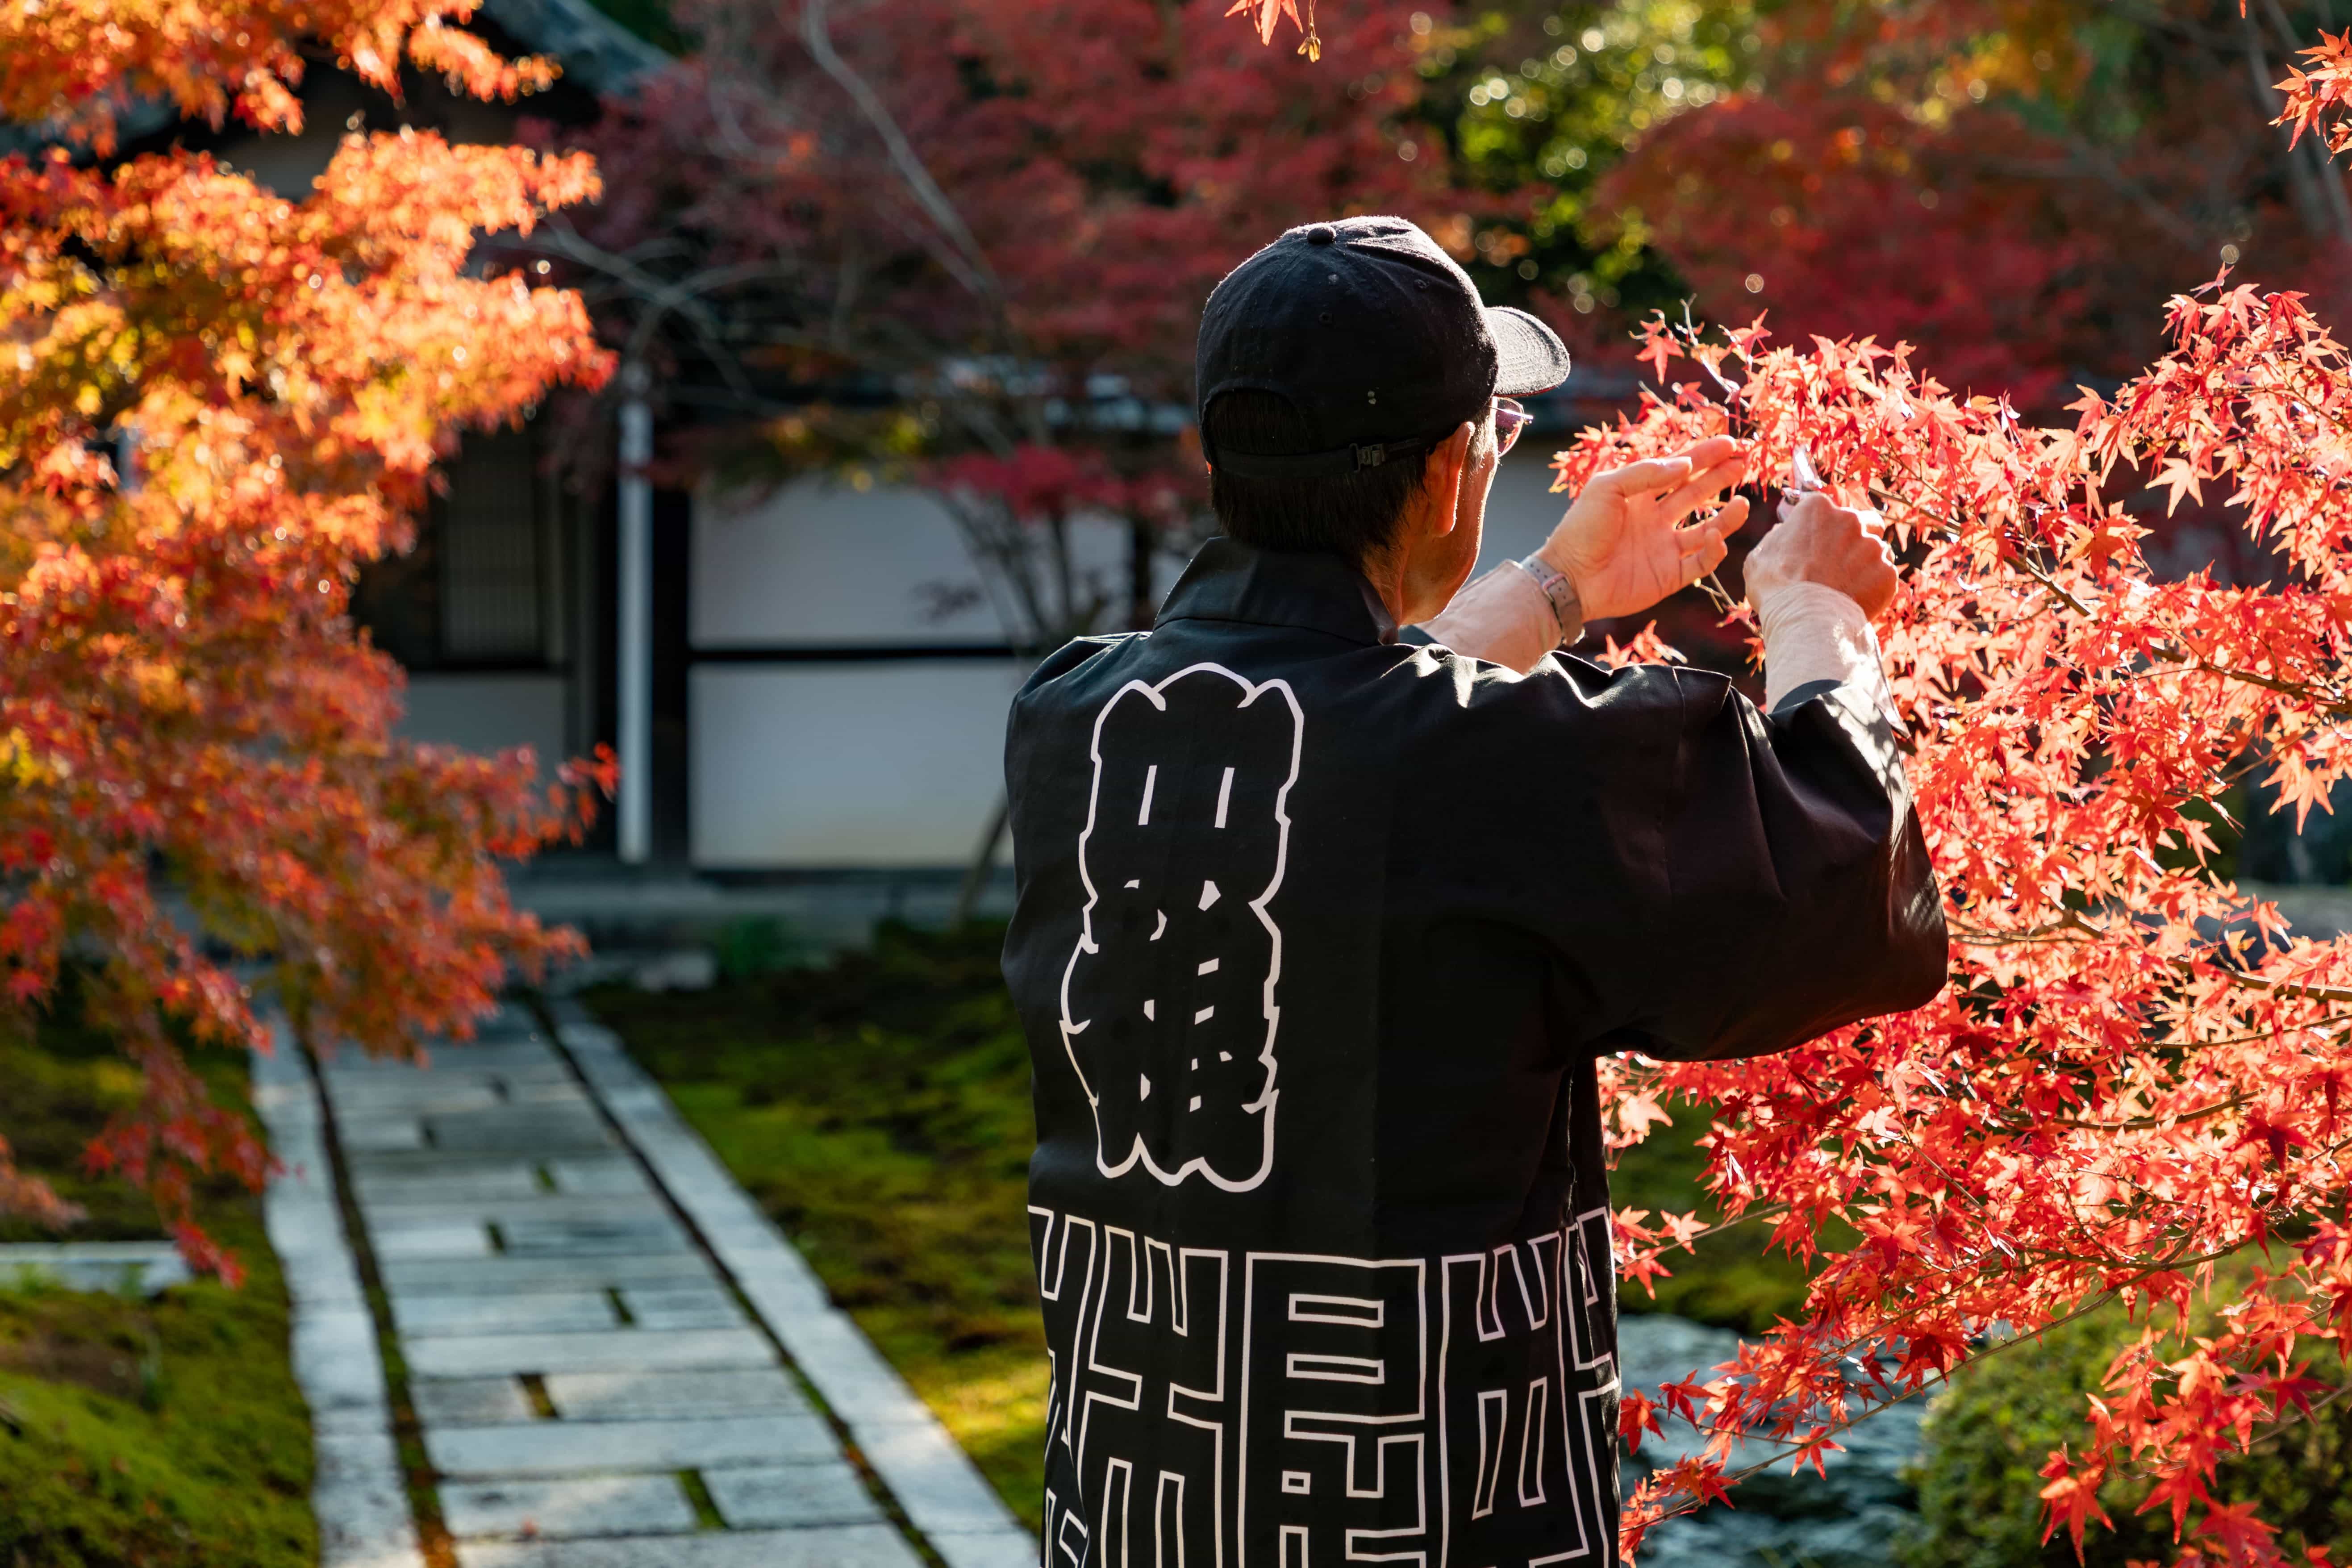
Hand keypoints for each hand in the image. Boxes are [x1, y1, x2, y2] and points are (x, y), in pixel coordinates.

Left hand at [1536, 437, 1749, 621]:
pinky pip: (1700, 564)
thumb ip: (1645, 473)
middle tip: (1744, 463)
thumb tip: (1685, 464)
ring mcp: (1663, 549)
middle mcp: (1655, 520)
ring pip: (1705, 530)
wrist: (1570, 578)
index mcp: (1639, 496)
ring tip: (1742, 502)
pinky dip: (1713, 551)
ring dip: (1726, 517)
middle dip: (1719, 478)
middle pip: (1695, 494)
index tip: (1730, 443)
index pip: (1678, 470)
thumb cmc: (1581, 530)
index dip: (1704, 456)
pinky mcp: (1669, 577)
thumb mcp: (1607, 488)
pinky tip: (1716, 536)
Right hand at [1743, 491, 1898, 620]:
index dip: (1825, 527)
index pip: (1828, 508)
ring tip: (1847, 586)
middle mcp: (1850, 520)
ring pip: (1877, 550)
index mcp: (1818, 510)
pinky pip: (1885, 575)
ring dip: (1866, 563)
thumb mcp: (1759, 556)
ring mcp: (1872, 546)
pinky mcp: (1887, 572)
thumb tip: (1783, 532)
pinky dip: (1874, 586)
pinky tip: (1856, 598)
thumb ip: (1777, 537)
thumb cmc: (1775, 588)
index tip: (1819, 541)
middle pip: (1864, 522)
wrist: (1804, 620)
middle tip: (1842, 561)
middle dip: (1856, 539)